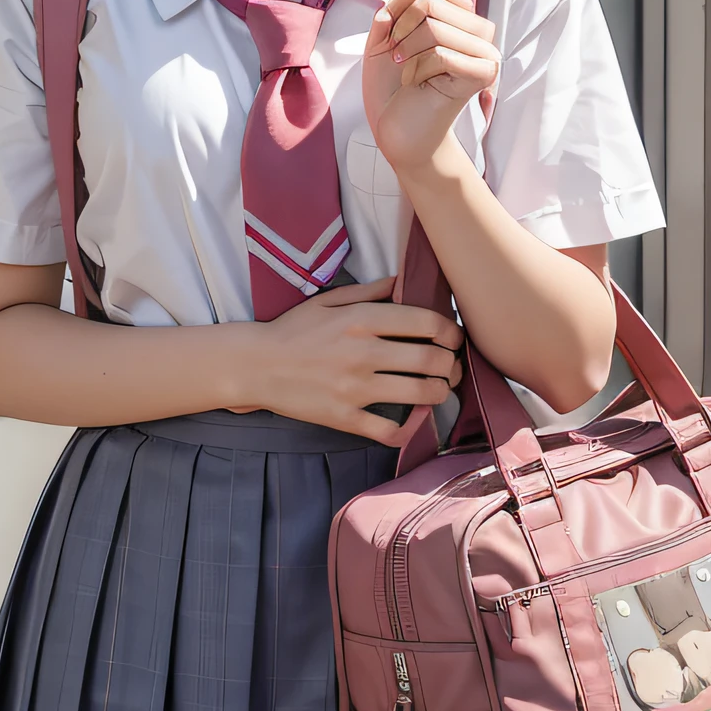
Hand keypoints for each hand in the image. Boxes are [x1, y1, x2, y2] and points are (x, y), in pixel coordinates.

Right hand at [235, 277, 462, 446]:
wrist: (256, 365)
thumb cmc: (293, 330)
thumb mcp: (328, 300)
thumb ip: (369, 291)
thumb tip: (402, 280)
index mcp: (361, 320)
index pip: (424, 323)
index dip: (450, 331)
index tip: (454, 337)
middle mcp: (363, 353)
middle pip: (430, 360)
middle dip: (452, 364)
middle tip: (454, 366)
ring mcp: (355, 388)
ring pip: (419, 393)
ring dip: (440, 392)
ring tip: (441, 388)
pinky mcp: (345, 417)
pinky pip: (390, 429)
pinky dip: (409, 427)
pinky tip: (413, 418)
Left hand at [362, 0, 499, 178]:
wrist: (396, 129)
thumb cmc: (392, 86)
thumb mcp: (382, 38)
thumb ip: (391, 10)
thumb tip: (397, 2)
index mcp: (456, 16)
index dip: (399, 4)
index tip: (390, 32)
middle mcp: (476, 30)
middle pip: (431, 2)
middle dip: (401, 30)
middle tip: (398, 56)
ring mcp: (483, 51)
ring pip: (435, 27)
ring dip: (409, 52)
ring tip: (409, 71)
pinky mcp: (482, 74)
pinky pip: (442, 53)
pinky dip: (419, 69)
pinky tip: (418, 83)